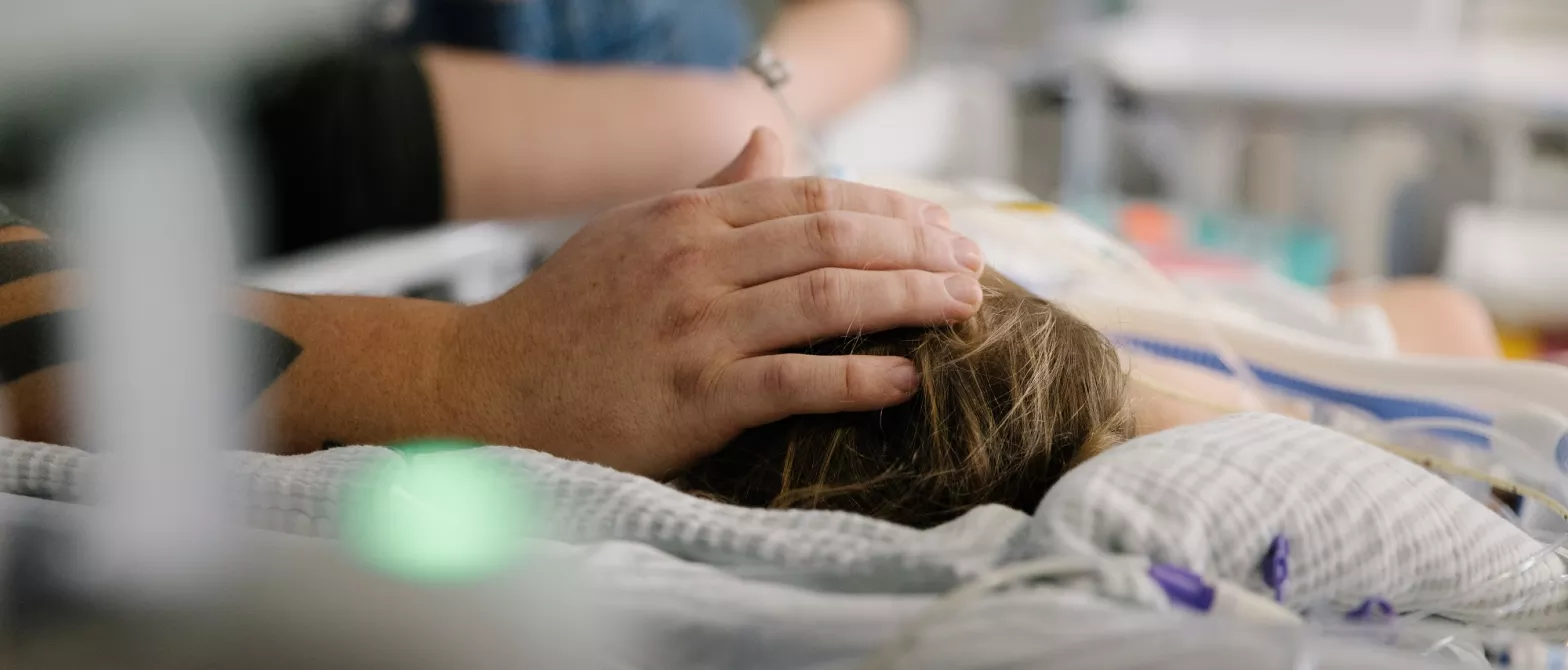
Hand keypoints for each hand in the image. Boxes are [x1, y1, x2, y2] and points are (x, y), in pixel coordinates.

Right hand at [436, 128, 986, 475]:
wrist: (487, 383)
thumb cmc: (568, 313)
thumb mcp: (636, 230)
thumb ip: (712, 190)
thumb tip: (770, 141)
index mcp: (687, 216)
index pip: (811, 196)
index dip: (889, 208)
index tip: (942, 225)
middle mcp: (696, 261)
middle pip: (833, 237)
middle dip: (916, 247)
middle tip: (973, 266)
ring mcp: (694, 328)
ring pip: (826, 297)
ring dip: (907, 299)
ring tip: (963, 308)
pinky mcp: (692, 396)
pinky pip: (792, 381)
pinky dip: (856, 378)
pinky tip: (904, 378)